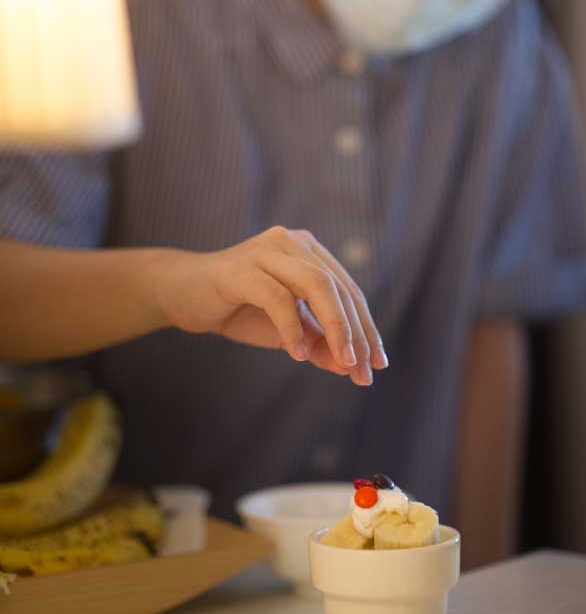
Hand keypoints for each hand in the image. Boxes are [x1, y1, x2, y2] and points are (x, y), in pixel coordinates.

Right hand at [152, 227, 388, 386]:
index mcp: (308, 251)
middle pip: (337, 286)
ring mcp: (265, 251)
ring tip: (342, 362)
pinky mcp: (239, 268)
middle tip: (362, 371)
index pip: (348, 290)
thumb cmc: (239, 310)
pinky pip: (276, 297)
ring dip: (334, 327)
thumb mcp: (288, 332)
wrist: (181, 296)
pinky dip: (291, 328)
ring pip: (315, 284)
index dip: (366, 327)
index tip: (377, 364)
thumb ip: (320, 344)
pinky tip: (297, 354)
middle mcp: (291, 242)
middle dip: (354, 332)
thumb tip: (353, 368)